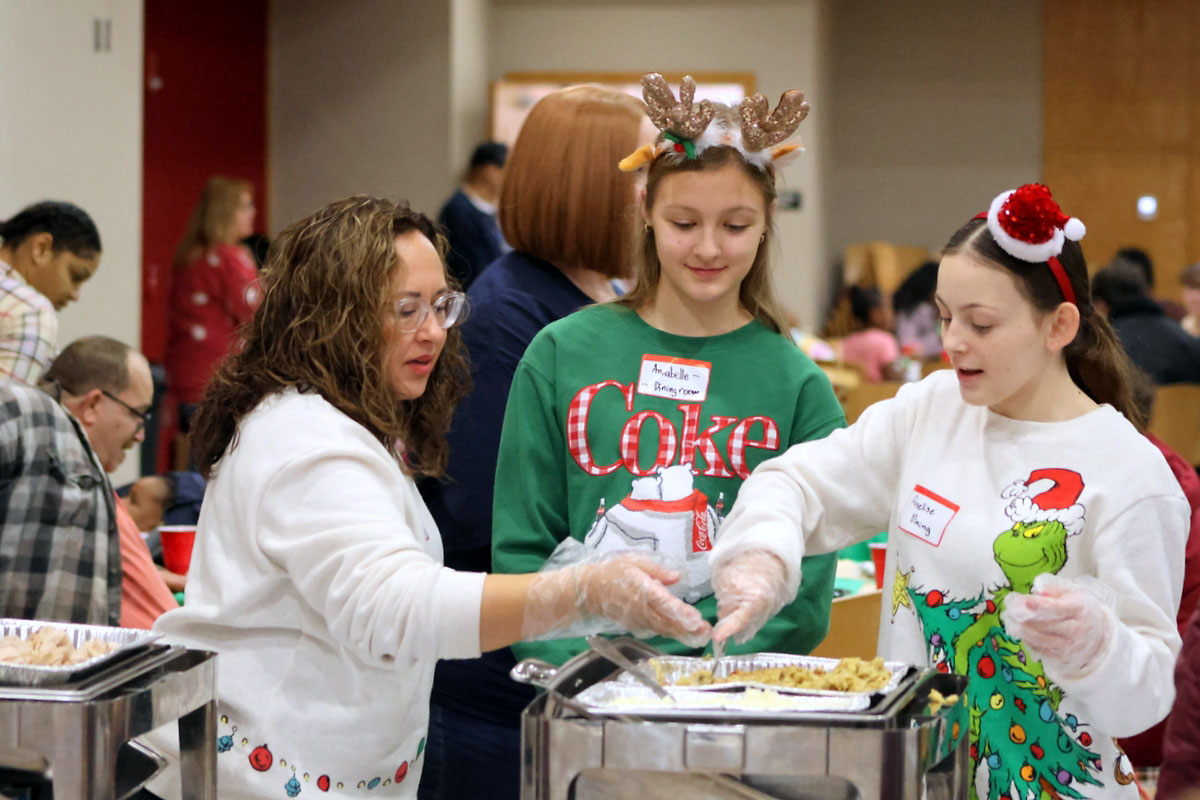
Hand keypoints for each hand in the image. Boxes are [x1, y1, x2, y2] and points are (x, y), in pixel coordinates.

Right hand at [521, 552, 710, 646]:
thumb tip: (677, 576)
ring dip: (682, 633)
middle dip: (687, 628)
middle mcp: (641, 608)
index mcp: (641, 589)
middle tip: (706, 632)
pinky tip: (684, 634)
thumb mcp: (634, 561)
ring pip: (663, 629)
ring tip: (701, 636)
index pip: (663, 603)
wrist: (589, 591)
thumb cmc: (612, 572)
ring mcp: (638, 619)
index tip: (696, 618)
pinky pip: (655, 630)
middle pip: (667, 621)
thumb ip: (656, 570)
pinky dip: (670, 633)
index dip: (680, 612)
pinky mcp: (636, 625)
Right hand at [711, 549, 790, 645]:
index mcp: (755, 601)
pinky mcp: (720, 575)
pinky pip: (718, 592)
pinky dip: (724, 593)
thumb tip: (736, 637)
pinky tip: (735, 586)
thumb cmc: (768, 587)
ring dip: (727, 603)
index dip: (727, 629)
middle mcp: (739, 591)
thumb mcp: (766, 608)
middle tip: (740, 608)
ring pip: (720, 603)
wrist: (764, 559)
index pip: (739, 619)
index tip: (717, 637)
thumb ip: (752, 621)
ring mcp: (728, 582)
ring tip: (740, 593)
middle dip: (728, 616)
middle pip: (724, 613)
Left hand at [1000, 573, 1115, 677]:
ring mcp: (1070, 645)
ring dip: (1022, 629)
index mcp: (1080, 609)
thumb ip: (1054, 589)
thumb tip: (1039, 591)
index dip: (1040, 605)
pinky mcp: (1062, 656)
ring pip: (1041, 639)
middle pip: (1047, 625)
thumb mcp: (1071, 592)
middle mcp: (1077, 629)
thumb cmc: (1077, 607)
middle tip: (1011, 610)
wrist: (1095, 632)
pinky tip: (1020, 630)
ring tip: (1011, 620)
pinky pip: (1040, 648)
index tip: (1023, 601)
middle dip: (1026, 618)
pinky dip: (1027, 639)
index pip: (1059, 608)